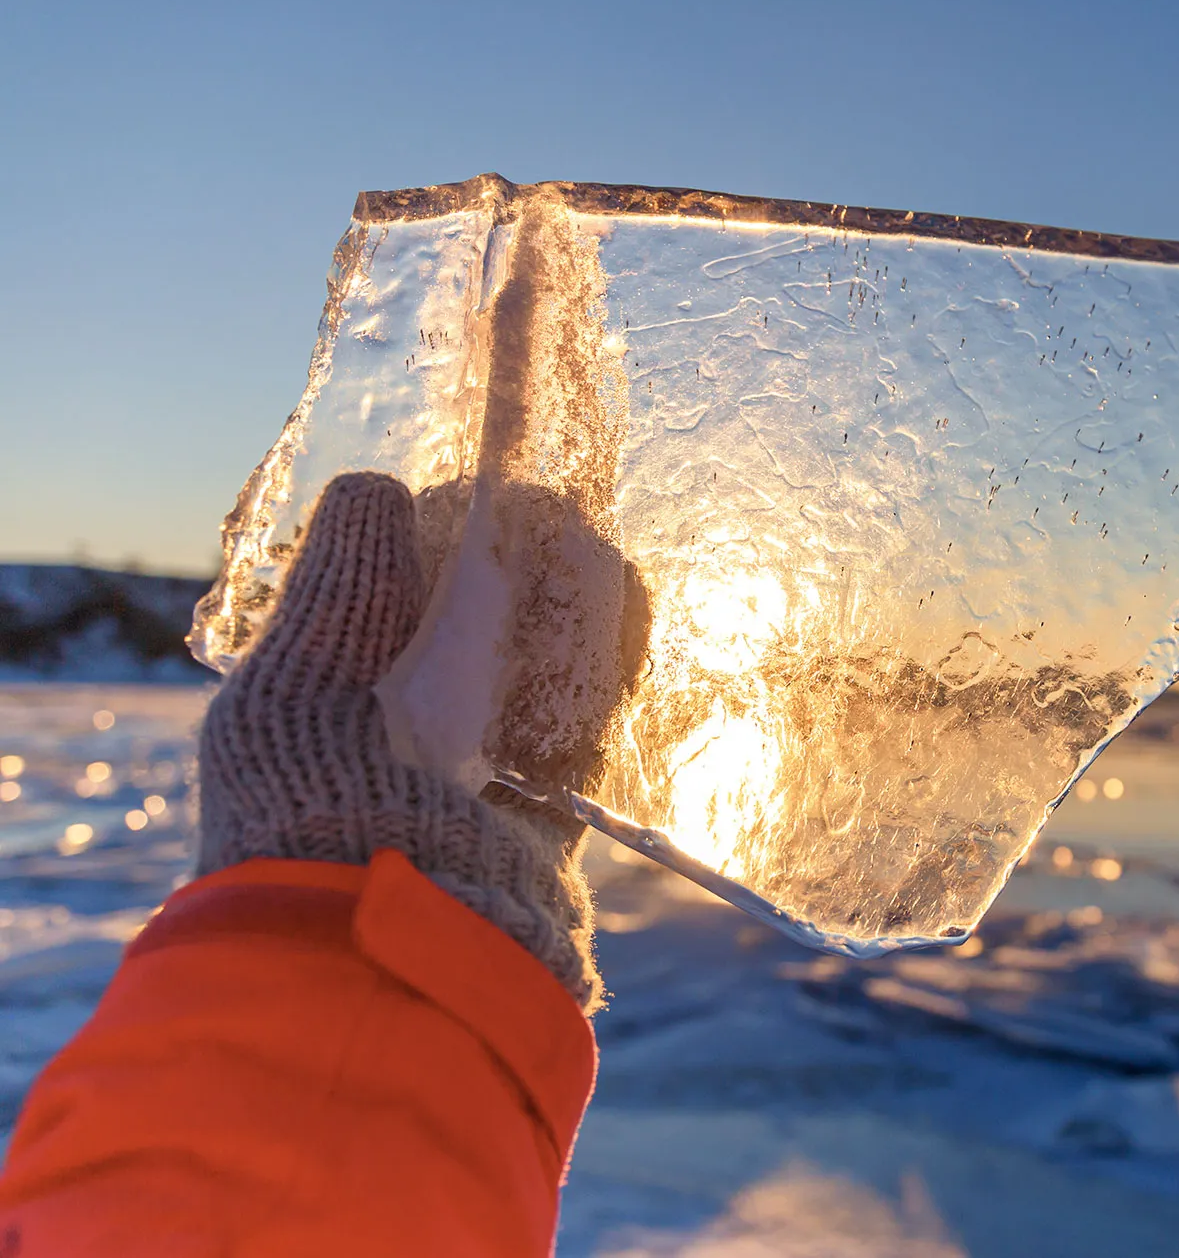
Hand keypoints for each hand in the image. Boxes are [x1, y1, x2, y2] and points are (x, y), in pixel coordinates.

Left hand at [197, 471, 606, 1007]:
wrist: (380, 946)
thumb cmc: (308, 808)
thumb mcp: (296, 680)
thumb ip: (339, 584)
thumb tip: (375, 485)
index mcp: (318, 718)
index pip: (378, 611)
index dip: (429, 549)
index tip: (476, 494)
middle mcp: (393, 755)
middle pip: (467, 642)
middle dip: (515, 579)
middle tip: (555, 515)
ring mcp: (469, 792)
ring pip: (529, 684)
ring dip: (567, 619)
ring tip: (597, 549)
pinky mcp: (539, 828)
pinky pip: (579, 738)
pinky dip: (607, 675)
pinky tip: (629, 613)